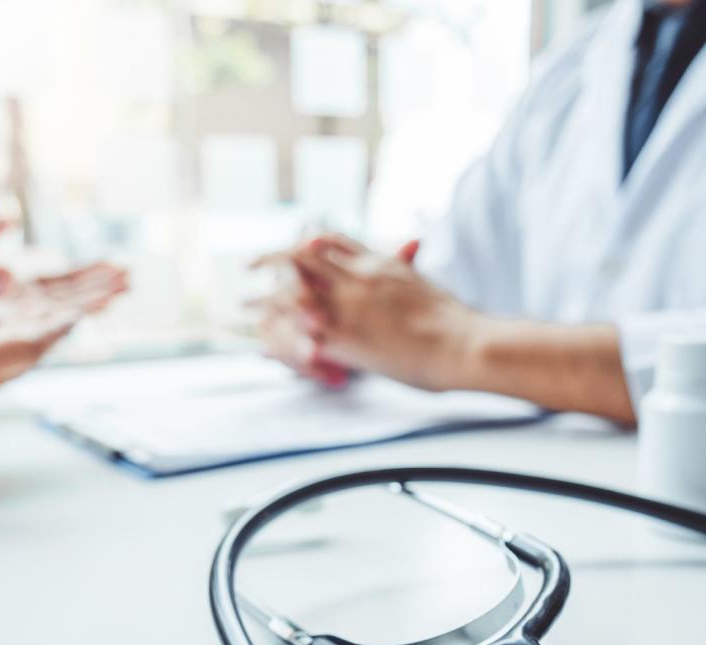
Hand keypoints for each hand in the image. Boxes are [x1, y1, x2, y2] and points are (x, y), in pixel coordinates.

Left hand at [258, 235, 480, 391]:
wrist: (464, 342)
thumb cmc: (457, 322)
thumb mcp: (427, 285)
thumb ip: (408, 272)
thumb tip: (409, 263)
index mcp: (379, 263)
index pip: (334, 239)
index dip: (308, 239)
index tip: (295, 241)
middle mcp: (356, 277)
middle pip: (301, 256)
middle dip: (271, 259)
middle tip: (251, 265)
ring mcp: (346, 306)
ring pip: (289, 294)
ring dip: (262, 299)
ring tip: (241, 305)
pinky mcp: (343, 337)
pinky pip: (297, 335)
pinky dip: (277, 339)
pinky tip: (262, 345)